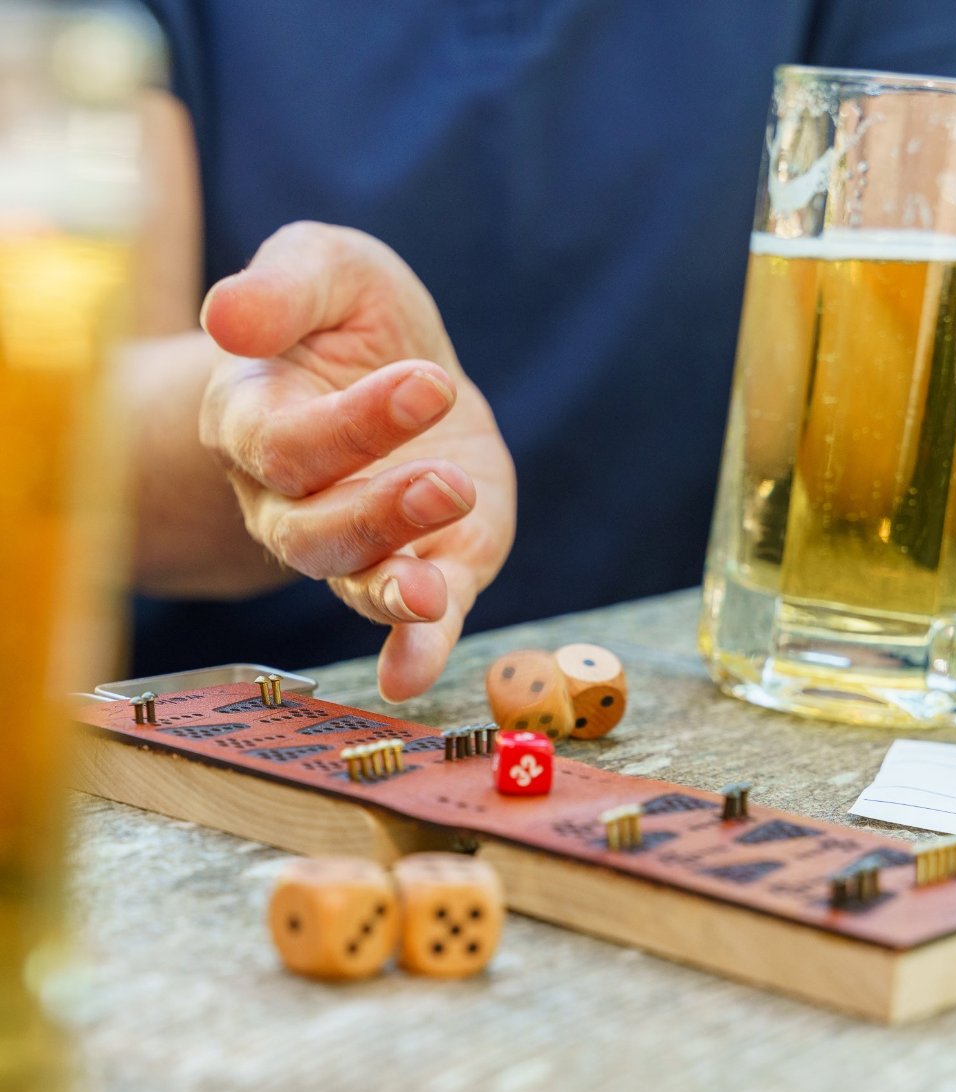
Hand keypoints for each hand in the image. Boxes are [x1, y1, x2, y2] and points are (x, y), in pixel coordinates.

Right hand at [199, 222, 515, 700]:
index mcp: (254, 419)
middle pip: (311, 530)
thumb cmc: (350, 320)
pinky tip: (414, 675)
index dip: (351, 424)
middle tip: (446, 482)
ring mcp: (356, 542)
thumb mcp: (328, 271)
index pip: (283, 442)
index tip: (428, 381)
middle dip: (378, 512)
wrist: (408, 372)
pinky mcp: (426, 566)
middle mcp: (290, 497)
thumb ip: (284, 287)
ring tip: (433, 588)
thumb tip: (227, 317)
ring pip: (355, 580)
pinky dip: (412, 650)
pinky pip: (409, 623)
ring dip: (394, 589)